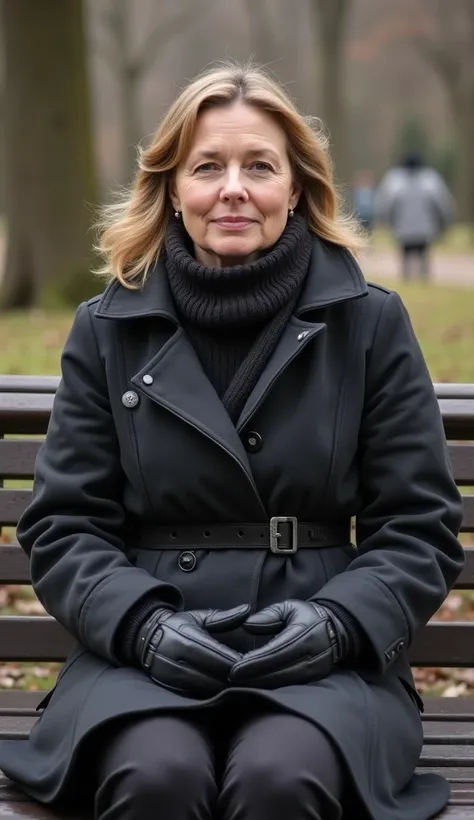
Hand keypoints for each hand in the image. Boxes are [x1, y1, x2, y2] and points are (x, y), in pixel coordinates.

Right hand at [135, 604, 248, 697]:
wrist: (146, 639)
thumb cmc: (178, 625)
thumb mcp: (198, 616)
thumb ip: (224, 616)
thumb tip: (247, 609)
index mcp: (185, 639)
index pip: (218, 655)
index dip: (239, 662)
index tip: (258, 661)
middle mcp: (176, 659)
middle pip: (215, 675)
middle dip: (239, 678)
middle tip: (260, 676)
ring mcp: (172, 677)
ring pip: (209, 688)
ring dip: (230, 688)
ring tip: (249, 683)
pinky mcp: (172, 689)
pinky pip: (200, 695)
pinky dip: (218, 693)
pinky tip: (232, 690)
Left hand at [229, 600, 347, 688]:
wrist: (337, 632)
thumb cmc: (307, 616)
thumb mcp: (289, 607)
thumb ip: (268, 614)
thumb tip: (247, 625)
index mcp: (307, 635)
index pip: (277, 653)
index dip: (254, 663)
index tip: (233, 669)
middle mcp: (313, 657)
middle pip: (278, 674)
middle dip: (252, 679)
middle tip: (228, 680)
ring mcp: (315, 672)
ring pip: (282, 685)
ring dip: (258, 686)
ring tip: (236, 685)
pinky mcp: (313, 682)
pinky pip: (287, 688)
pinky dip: (268, 689)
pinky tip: (251, 688)